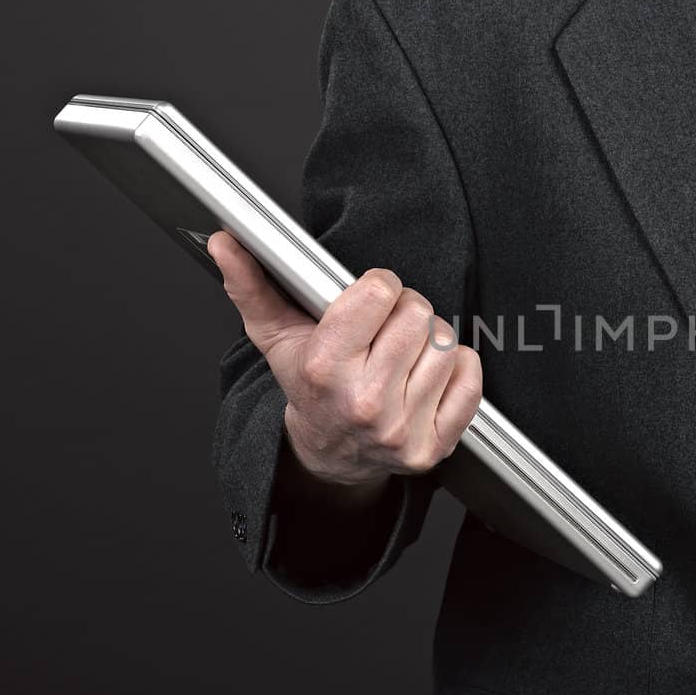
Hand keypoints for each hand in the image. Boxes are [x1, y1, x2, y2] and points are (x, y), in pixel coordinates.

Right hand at [206, 231, 481, 488]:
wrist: (331, 452)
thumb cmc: (310, 387)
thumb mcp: (276, 336)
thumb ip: (251, 285)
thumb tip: (224, 242)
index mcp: (325, 369)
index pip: (380, 292)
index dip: (378, 287)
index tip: (370, 299)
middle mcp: (364, 403)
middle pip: (418, 314)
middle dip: (405, 312)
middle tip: (387, 330)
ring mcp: (402, 429)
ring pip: (446, 343)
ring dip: (430, 342)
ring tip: (402, 356)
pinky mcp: (435, 446)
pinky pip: (471, 377)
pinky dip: (457, 369)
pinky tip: (426, 376)